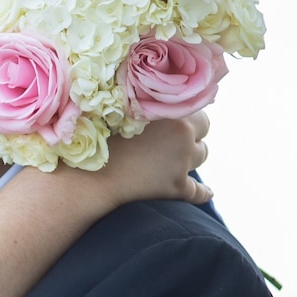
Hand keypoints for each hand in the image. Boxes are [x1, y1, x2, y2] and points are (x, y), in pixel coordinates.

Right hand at [94, 111, 212, 207]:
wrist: (89, 175)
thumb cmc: (99, 139)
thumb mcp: (125, 111)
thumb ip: (149, 104)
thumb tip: (165, 103)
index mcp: (172, 111)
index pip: (196, 110)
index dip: (183, 117)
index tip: (171, 123)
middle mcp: (183, 134)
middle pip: (203, 132)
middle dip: (192, 136)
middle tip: (172, 142)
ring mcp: (182, 162)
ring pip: (202, 156)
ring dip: (190, 157)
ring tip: (171, 160)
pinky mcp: (177, 187)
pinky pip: (199, 191)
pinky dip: (203, 193)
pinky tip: (207, 193)